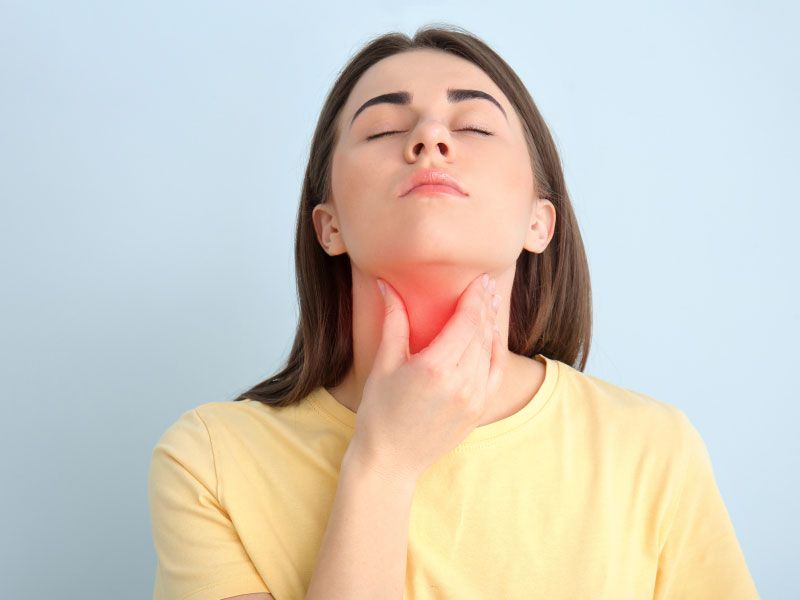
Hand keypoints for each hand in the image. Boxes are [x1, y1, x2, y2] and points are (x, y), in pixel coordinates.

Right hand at [346, 273, 506, 481]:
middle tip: (487, 285)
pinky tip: (492, 336)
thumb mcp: (384, 363)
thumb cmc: (380, 410)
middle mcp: (460, 382)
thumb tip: (385, 284)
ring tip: (490, 304)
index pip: (466, 321)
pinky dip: (497, 351)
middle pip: (481, 333)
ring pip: (490, 351)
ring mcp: (473, 398)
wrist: (391, 458)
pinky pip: (496, 373)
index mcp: (435, 367)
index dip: (475, 297)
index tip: (479, 279)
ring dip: (491, 325)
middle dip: (485, 306)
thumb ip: (393, 320)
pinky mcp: (479, 410)